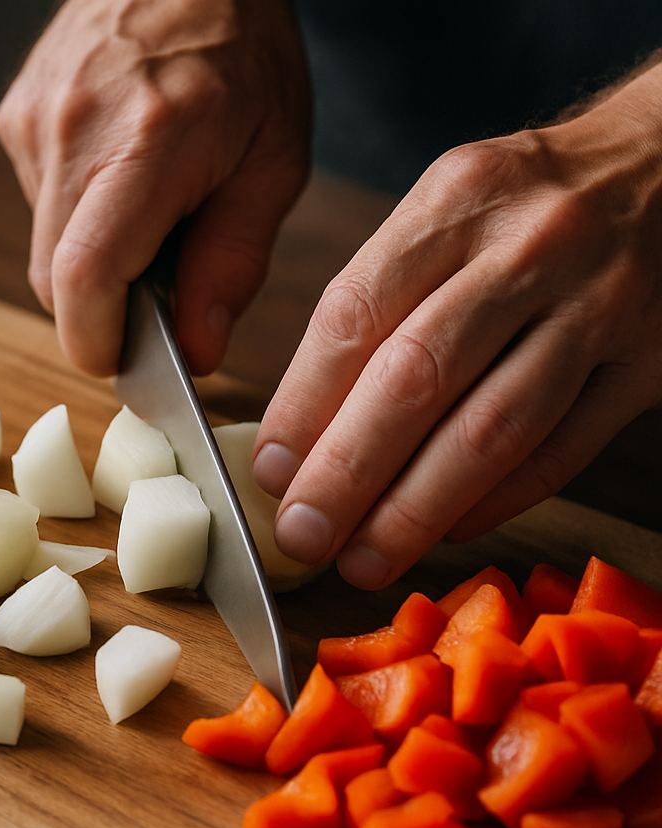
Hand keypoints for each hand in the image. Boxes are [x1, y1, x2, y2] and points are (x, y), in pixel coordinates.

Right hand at [0, 0, 310, 375]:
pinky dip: (78, 220)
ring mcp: (34, 121)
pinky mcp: (17, 116)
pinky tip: (119, 179)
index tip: (123, 363)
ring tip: (147, 213)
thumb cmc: (244, 52)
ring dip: (92, 262)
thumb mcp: (274, 163)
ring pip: (44, 250)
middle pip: (55, 282)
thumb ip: (234, 263)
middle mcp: (71, 131)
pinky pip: (39, 207)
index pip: (84, 278)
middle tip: (156, 290)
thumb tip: (197, 349)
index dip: (96, 342)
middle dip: (101, 311)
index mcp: (145, 145)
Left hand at [253, 58, 661, 588]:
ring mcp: (600, 307)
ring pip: (493, 430)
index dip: (303, 405)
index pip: (357, 314)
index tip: (270, 472)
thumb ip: (377, 305)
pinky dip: (494, 503)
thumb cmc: (526, 208)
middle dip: (347, 472)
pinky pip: (560, 453)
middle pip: (418, 378)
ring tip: (363, 560)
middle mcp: (531, 248)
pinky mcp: (651, 364)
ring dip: (416, 509)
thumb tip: (300, 432)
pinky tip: (444, 531)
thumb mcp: (444, 214)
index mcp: (458, 200)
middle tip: (303, 535)